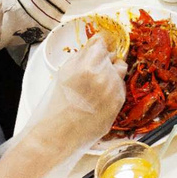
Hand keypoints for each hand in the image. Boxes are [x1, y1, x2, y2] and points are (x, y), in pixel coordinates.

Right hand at [0, 35, 126, 170]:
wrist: (57, 136)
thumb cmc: (56, 104)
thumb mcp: (64, 72)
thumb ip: (83, 53)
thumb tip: (97, 41)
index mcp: (88, 66)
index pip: (102, 42)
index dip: (97, 46)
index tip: (96, 49)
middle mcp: (105, 77)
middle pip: (114, 56)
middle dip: (105, 61)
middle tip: (92, 73)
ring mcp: (114, 91)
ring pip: (120, 71)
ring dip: (111, 75)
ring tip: (94, 89)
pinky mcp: (118, 105)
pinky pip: (120, 88)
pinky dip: (113, 89)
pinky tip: (98, 98)